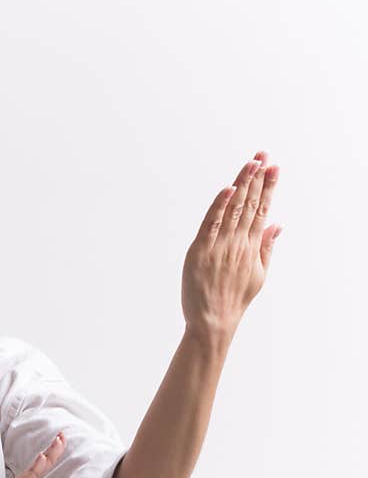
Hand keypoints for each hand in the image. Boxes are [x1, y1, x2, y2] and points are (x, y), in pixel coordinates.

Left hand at [181, 150, 281, 343]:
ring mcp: (219, 246)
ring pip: (232, 209)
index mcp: (251, 247)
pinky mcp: (200, 251)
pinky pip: (210, 223)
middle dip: (257, 178)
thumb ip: (267, 246)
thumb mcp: (259, 274)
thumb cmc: (234, 300)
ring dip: (242, 184)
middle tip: (263, 156)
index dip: (269, 188)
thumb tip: (278, 223)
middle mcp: (237, 243)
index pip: (262, 210)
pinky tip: (228, 189)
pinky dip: (219, 206)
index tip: (275, 168)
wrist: (213, 321)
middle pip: (249, 205)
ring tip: (251, 164)